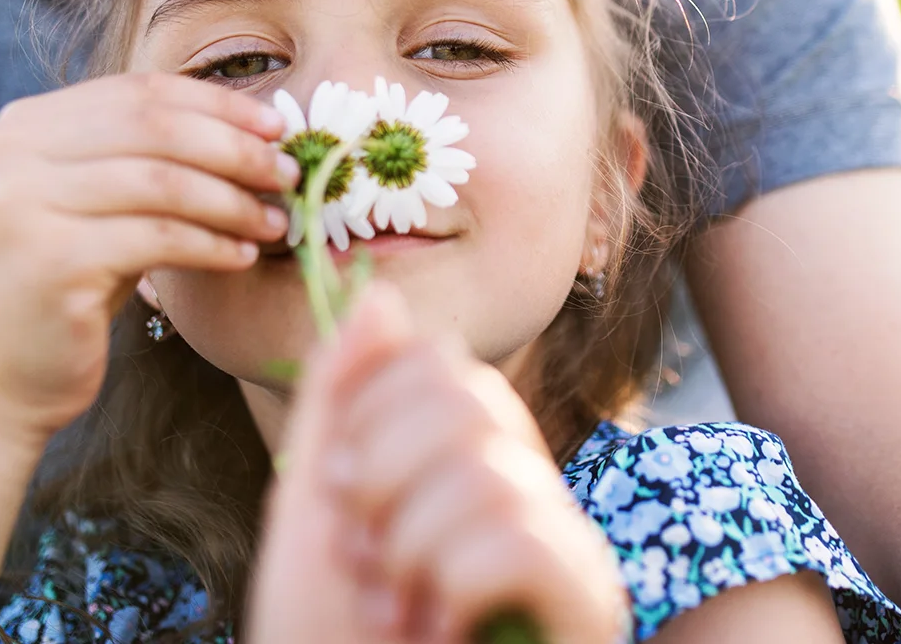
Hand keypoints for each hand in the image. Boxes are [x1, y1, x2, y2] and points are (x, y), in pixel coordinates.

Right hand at [0, 72, 295, 444]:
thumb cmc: (64, 291)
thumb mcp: (97, 208)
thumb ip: (145, 159)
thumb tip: (254, 127)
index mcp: (21, 126)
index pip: (138, 91)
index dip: (217, 104)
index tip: (276, 125)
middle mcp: (10, 154)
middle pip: (155, 127)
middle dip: (235, 148)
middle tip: (289, 173)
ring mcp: (23, 205)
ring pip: (164, 182)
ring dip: (233, 200)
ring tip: (276, 222)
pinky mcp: (50, 260)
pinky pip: (159, 237)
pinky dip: (212, 244)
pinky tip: (242, 257)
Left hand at [246, 288, 627, 643]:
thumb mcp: (314, 511)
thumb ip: (344, 400)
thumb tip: (380, 291)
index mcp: (470, 460)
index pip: (441, 361)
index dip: (370, 416)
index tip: (339, 499)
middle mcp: (532, 490)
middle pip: (468, 396)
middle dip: (381, 479)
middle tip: (364, 561)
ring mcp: (566, 546)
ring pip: (485, 468)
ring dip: (405, 548)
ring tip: (397, 612)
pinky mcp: (586, 602)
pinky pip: (517, 536)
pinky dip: (449, 586)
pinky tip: (438, 634)